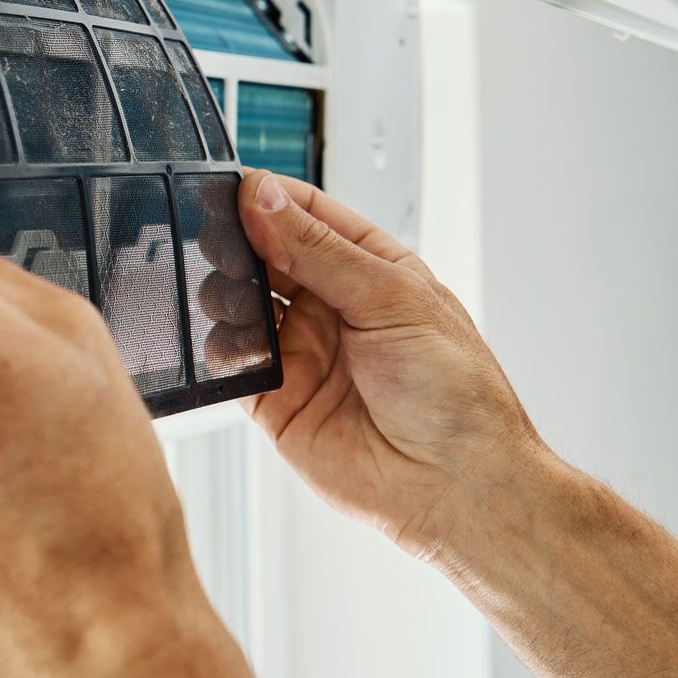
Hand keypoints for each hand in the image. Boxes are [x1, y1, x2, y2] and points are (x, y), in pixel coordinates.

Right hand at [228, 169, 548, 565]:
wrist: (456, 487)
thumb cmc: (456, 396)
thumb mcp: (392, 299)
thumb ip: (319, 250)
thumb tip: (266, 199)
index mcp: (370, 269)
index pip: (307, 214)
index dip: (269, 198)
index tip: (237, 191)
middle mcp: (332, 306)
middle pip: (266, 254)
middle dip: (238, 242)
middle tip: (221, 241)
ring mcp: (303, 351)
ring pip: (242, 303)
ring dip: (226, 292)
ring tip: (232, 296)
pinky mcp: (277, 399)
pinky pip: (234, 362)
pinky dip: (222, 347)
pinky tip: (235, 344)